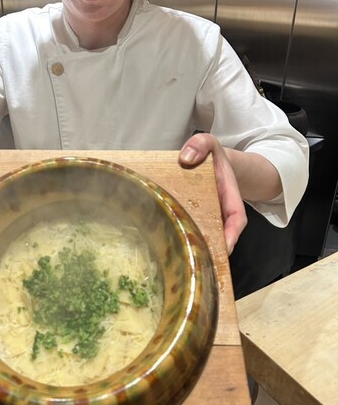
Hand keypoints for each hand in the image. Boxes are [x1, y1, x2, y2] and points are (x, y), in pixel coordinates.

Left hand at [178, 133, 246, 254]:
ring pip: (204, 237)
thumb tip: (186, 158)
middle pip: (219, 235)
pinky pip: (190, 231)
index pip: (236, 218)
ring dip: (196, 249)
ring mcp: (206, 217)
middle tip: (198, 261)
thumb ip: (201, 144)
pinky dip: (183, 240)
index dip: (232, 234)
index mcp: (229, 196)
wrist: (210, 161)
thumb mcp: (209, 143)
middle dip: (212, 250)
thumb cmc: (211, 155)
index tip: (226, 247)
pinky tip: (168, 249)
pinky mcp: (193, 219)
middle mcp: (219, 211)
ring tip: (181, 260)